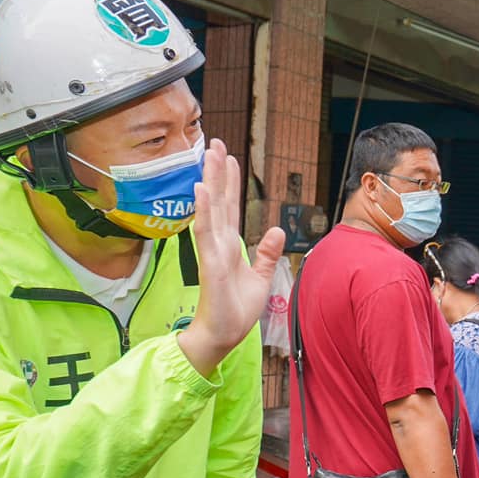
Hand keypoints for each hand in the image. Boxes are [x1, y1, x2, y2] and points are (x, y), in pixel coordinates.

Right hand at [179, 139, 287, 378]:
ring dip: (210, 181)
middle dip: (218, 171)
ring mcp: (212, 250)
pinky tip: (201, 190)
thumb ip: (266, 253)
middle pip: (220, 200)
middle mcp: (219, 243)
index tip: (229, 157)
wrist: (223, 336)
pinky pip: (206, 232)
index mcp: (230, 245)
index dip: (230, 182)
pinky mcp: (210, 263)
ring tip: (209, 154)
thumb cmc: (236, 310)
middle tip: (215, 142)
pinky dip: (204, 211)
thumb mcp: (260, 277)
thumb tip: (277, 230)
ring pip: (211, 208)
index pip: (231, 206)